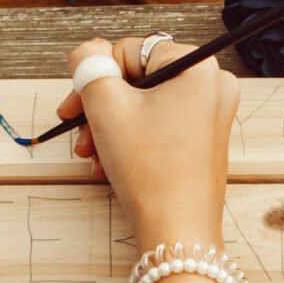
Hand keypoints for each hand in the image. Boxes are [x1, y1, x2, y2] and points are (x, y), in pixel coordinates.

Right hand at [58, 35, 240, 246]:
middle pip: (137, 80)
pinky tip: (109, 165)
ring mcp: (212, 114)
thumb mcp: (106, 107)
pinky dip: (131, 141)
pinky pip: (159, 126)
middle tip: (78, 130)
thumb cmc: (149, 170)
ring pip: (145, 106)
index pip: (129, 51)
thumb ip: (90, 67)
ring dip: (111, 128)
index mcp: (197, 65)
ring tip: (93, 155)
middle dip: (101, 107)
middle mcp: (212, 85)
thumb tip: (87, 51)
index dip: (94, 77)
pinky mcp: (205, 141)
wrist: (177, 231)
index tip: (71, 106)